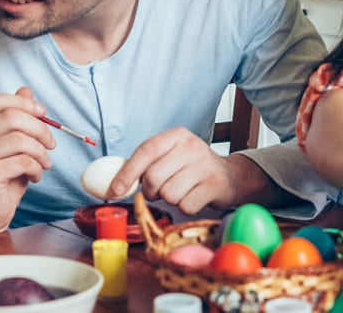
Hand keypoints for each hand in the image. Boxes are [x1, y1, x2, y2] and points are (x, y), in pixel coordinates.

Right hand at [0, 86, 55, 235]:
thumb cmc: (3, 178)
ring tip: (44, 164)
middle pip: (12, 117)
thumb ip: (18, 119)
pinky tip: (35, 176)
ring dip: (41, 152)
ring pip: (20, 139)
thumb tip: (26, 91)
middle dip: (40, 129)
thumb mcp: (13, 146)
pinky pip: (22, 161)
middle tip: (51, 144)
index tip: (43, 114)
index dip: (23, 102)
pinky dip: (36, 168)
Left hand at [106, 128, 238, 214]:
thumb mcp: (171, 156)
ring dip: (169, 199)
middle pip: (154, 177)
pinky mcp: (214, 186)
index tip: (115, 190)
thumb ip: (145, 164)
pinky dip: (184, 207)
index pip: (146, 150)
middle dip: (150, 191)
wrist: (229, 176)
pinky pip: (185, 206)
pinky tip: (193, 197)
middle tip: (157, 191)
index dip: (127, 171)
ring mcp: (204, 166)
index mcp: (176, 136)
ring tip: (179, 191)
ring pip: (169, 194)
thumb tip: (114, 183)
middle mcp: (191, 147)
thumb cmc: (190, 168)